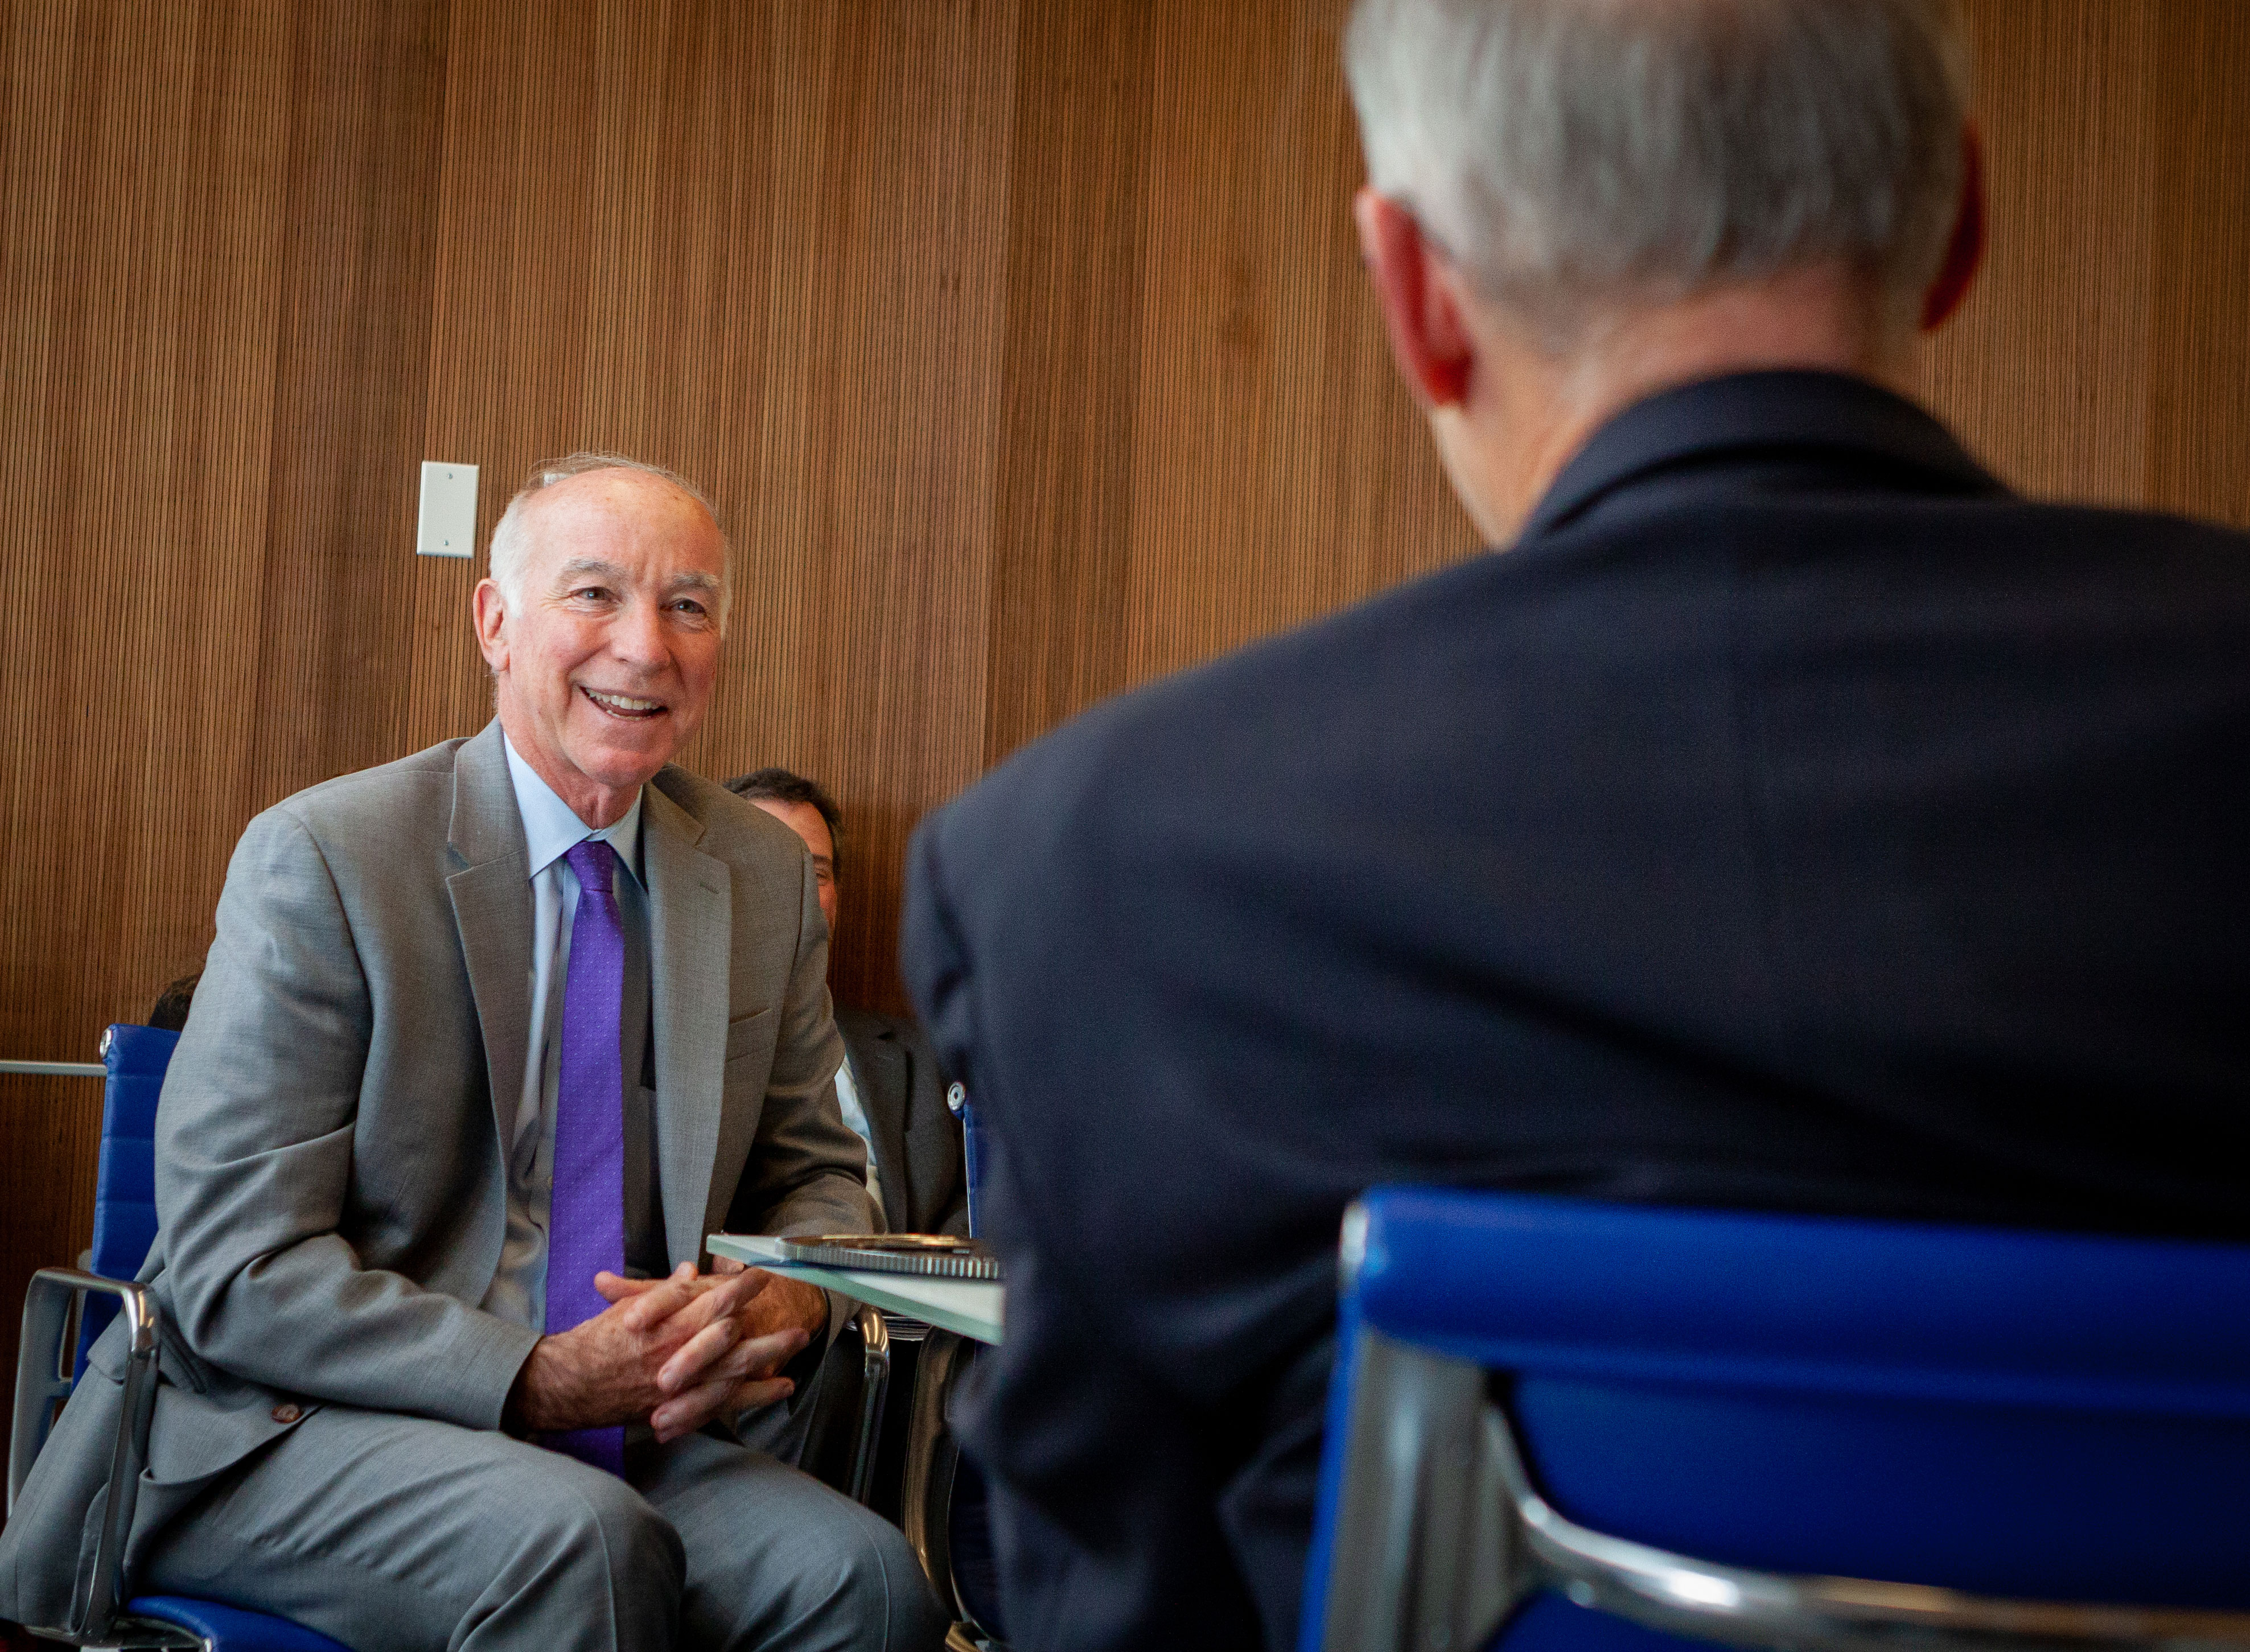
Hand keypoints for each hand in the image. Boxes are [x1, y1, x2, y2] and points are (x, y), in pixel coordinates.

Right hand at [509, 1263, 814, 1438]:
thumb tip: (689, 1270)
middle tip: (799, 1321)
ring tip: (799, 1347)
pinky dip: (756, 1395)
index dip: (743, 1287)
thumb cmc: (596, 1343)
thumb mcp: (628, 1307)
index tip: (764, 1274)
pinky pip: (727, 1403)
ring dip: (772, 1359)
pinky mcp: (680, 1408)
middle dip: (769, 1329)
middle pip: (736, 1342)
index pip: (715, 1302)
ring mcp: (682, 1386)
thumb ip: (663, 1290)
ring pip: (737, 1373)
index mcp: (668, 1327)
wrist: (570, 1385)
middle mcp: (680, 1357)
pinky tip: (780, 1387)